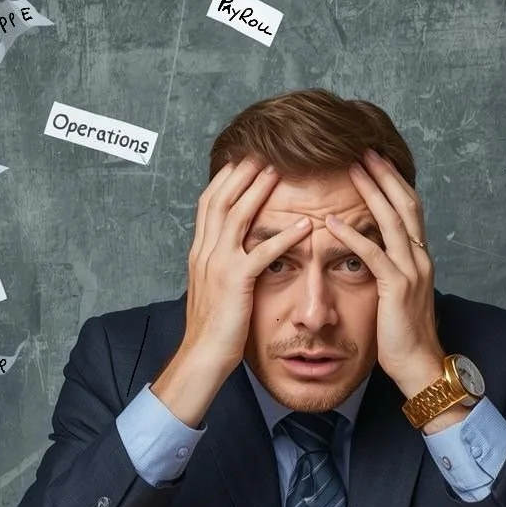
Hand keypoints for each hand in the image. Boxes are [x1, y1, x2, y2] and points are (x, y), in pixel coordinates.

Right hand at [152, 159, 311, 425]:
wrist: (203, 355)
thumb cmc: (214, 325)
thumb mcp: (214, 285)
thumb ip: (223, 260)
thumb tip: (235, 245)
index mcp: (201, 250)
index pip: (210, 202)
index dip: (227, 177)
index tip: (245, 158)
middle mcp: (206, 251)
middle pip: (221, 199)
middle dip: (241, 172)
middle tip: (264, 151)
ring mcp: (218, 265)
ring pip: (237, 217)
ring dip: (259, 191)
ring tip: (281, 172)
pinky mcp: (235, 283)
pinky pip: (261, 253)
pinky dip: (283, 236)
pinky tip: (304, 225)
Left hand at [324, 151, 448, 402]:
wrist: (419, 364)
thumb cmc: (403, 333)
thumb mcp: (397, 292)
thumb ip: (389, 267)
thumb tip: (370, 249)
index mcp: (419, 256)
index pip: (409, 207)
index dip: (393, 181)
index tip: (375, 158)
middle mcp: (420, 258)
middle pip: (405, 204)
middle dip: (384, 174)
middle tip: (363, 149)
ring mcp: (411, 271)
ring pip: (392, 221)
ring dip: (371, 192)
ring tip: (351, 170)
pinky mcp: (397, 288)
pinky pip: (373, 255)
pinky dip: (352, 236)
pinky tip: (332, 222)